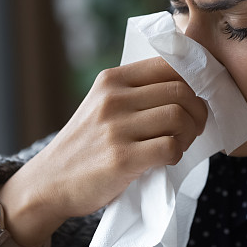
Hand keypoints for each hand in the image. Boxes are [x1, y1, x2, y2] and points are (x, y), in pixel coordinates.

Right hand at [0, 57, 207, 246]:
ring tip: (180, 143)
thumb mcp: (103, 105)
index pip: (169, 64)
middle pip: (181, 90)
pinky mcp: (122, 159)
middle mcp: (113, 99)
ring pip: (180, 117)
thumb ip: (137, 92)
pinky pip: (171, 147)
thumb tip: (190, 86)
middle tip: (193, 127)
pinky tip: (166, 159)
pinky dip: (177, 154)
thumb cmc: (86, 145)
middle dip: (197, 111)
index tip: (196, 99)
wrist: (49, 182)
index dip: (194, 81)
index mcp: (112, 80)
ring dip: (190, 133)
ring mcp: (116, 128)